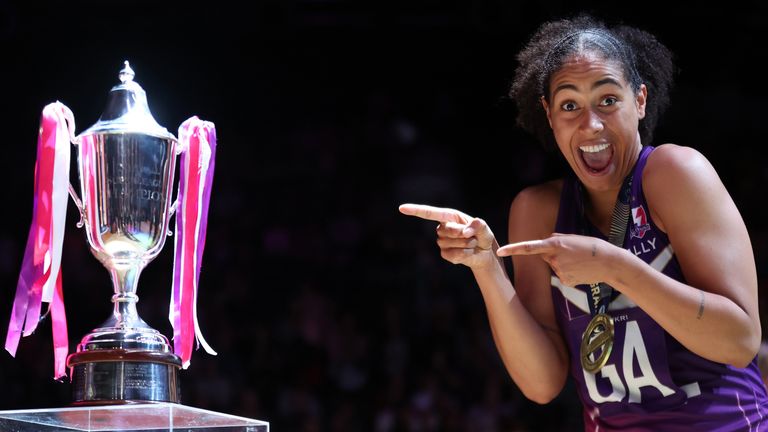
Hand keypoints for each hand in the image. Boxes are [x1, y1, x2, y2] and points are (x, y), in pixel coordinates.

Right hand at [399, 203, 496, 268]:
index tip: (401, 208)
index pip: (430, 213)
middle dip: (464, 234)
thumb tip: (466, 231)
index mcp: (449, 216)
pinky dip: (465, 254)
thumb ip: (479, 225)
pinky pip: (453, 255)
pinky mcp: (445, 254)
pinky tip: (468, 252)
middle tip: (474, 236)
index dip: (416, 210)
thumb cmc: (482, 235)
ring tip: (472, 244)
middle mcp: (442, 228)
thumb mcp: (484, 228)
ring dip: (467, 245)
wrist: (483, 253)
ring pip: (451, 244)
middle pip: (448, 230)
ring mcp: (442, 242)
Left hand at [497, 234, 617, 286]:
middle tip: (573, 252)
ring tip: (579, 260)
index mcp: (555, 244)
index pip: (529, 247)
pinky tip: (581, 270)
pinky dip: (570, 273)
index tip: (500, 251)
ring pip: (555, 266)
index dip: (513, 249)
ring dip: (564, 263)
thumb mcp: (572, 237)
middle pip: (546, 256)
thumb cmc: (592, 246)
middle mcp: (555, 259)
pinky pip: (562, 275)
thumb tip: (544, 244)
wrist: (610, 263)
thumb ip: (555, 240)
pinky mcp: (565, 282)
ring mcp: (560, 272)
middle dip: (554, 254)